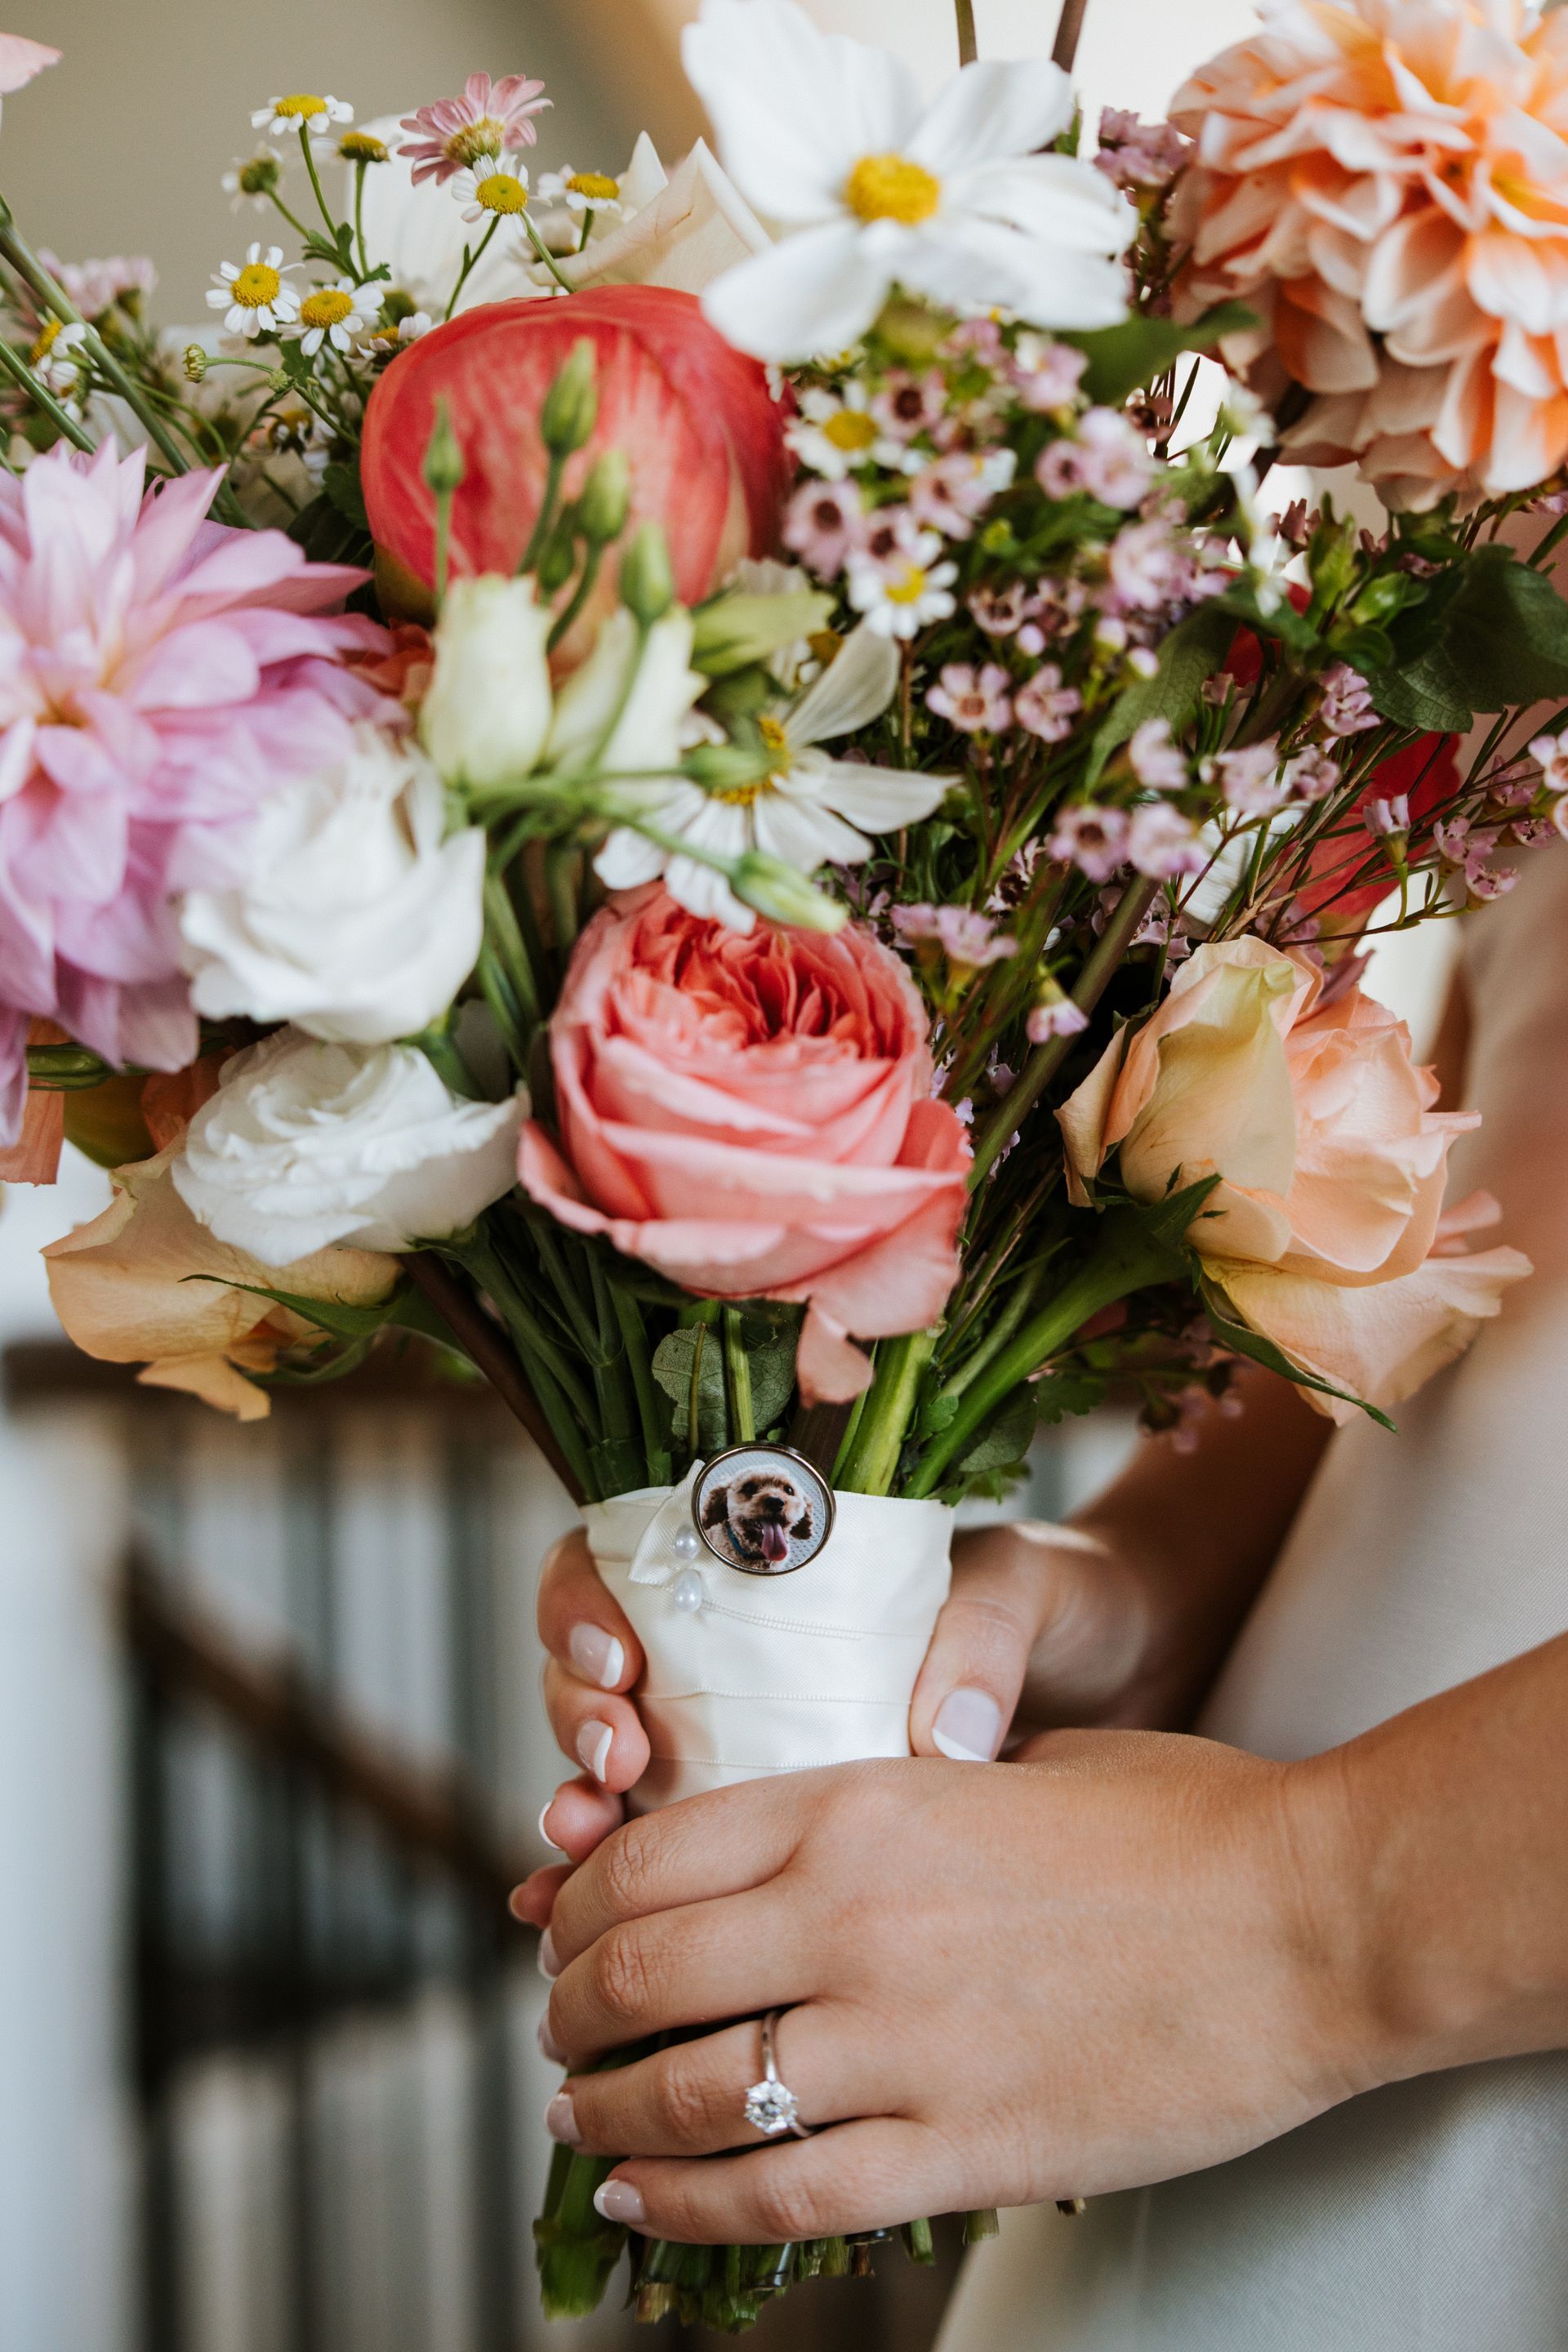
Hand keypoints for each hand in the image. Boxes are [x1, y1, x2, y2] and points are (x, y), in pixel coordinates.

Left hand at [510, 1735, 1369, 2243]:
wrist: (1309, 1920)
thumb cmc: (1177, 1821)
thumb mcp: (1010, 1763)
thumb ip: (890, 1795)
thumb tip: (802, 1835)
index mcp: (860, 1803)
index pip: (653, 1855)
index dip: (584, 1899)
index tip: (569, 1925)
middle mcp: (855, 1917)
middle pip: (643, 1974)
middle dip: (572, 2008)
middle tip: (559, 2027)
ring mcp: (902, 2040)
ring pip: (690, 2094)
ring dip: (606, 2113)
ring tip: (578, 2118)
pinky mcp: (960, 2147)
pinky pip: (784, 2191)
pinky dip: (692, 2206)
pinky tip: (646, 2200)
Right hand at [528, 1513, 1177, 1869]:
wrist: (1131, 1683)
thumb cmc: (1066, 1611)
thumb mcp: (1027, 1592)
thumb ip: (981, 1635)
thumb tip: (938, 1734)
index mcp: (776, 1574)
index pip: (627, 1564)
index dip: (588, 1607)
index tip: (623, 1659)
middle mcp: (739, 1661)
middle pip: (594, 1678)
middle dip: (577, 1721)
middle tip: (614, 1762)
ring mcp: (747, 1753)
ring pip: (612, 1780)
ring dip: (581, 1820)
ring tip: (581, 1849)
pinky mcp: (781, 1850)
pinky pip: (675, 1879)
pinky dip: (621, 1909)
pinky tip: (577, 1933)